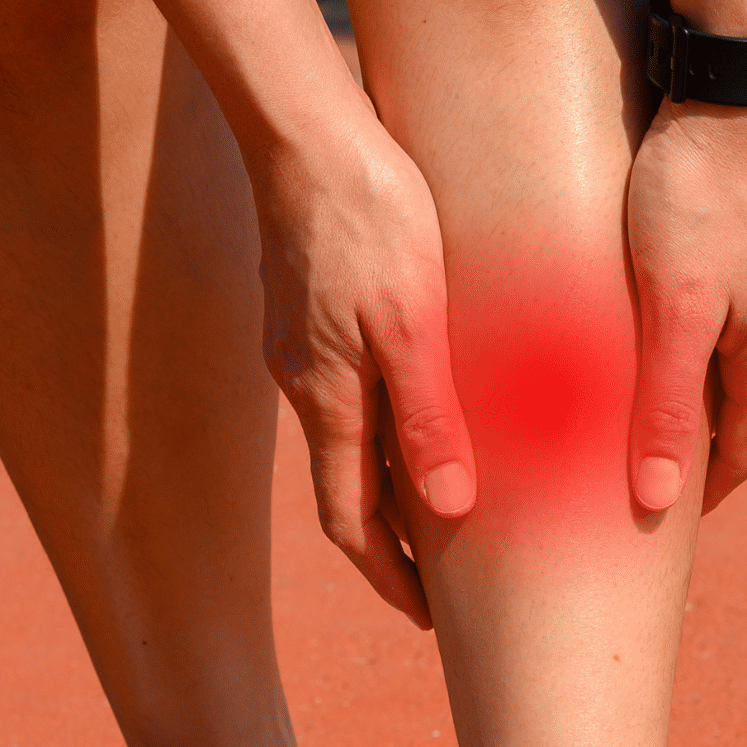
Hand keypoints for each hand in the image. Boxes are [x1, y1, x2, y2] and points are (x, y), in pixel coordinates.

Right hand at [249, 99, 475, 627]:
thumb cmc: (370, 213)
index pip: (350, 522)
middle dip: (390, 549)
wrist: (303, 127)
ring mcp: (299, 349)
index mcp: (328, 398)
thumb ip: (429, 416)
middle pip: (345, 493)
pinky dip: (383, 432)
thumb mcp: (413, 319)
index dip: (389, 577)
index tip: (429, 619)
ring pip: (347, 444)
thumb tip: (447, 512)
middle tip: (441, 587)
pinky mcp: (308, 313)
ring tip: (445, 514)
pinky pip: (347, 396)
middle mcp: (304, 385)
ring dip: (389, 490)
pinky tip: (421, 420)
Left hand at [626, 98, 746, 514]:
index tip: (667, 525)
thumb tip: (657, 500)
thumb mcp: (672, 313)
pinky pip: (740, 305)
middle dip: (702, 446)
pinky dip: (708, 333)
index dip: (706, 494)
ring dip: (705, 386)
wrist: (734, 85)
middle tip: (650, 472)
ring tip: (652, 401)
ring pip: (743, 354)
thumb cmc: (693, 197)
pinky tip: (674, 320)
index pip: (744, 453)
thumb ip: (661, 406)